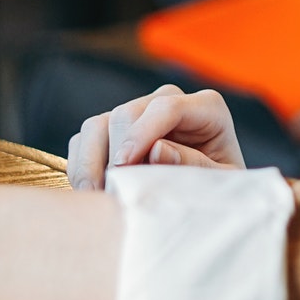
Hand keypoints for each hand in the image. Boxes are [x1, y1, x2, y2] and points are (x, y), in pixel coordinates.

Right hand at [67, 84, 244, 191]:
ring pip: (98, 124)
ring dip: (91, 163)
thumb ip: (193, 165)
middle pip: (126, 114)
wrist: (207, 198)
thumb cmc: (217, 189)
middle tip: (114, 195)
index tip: (124, 168)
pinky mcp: (114, 129)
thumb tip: (156, 150)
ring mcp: (138, 113)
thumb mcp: (217, 183)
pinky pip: (84, 138)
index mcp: (206, 108)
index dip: (141, 135)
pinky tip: (95, 193)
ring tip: (101, 198)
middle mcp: (168, 101)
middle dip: (115, 155)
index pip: (167, 107)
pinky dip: (82, 166)